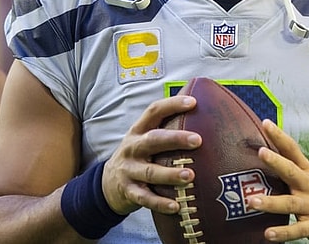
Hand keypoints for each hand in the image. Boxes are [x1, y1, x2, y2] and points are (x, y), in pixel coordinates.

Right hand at [100, 96, 201, 214]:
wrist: (106, 184)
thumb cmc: (138, 157)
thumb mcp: (144, 139)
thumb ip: (165, 130)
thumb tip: (202, 114)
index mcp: (138, 131)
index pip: (154, 112)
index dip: (172, 105)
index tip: (192, 103)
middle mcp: (132, 148)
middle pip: (153, 140)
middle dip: (176, 139)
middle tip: (198, 140)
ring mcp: (128, 170)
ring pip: (150, 171)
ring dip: (170, 174)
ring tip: (190, 176)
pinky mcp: (128, 191)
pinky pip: (145, 198)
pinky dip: (160, 203)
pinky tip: (177, 206)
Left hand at [247, 120, 308, 243]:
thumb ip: (289, 167)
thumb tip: (264, 151)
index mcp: (306, 172)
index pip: (292, 150)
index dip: (279, 137)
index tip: (265, 123)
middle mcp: (308, 186)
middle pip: (292, 171)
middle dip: (277, 162)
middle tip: (261, 152)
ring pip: (291, 203)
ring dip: (272, 202)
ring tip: (253, 202)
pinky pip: (298, 229)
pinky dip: (283, 232)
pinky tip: (268, 234)